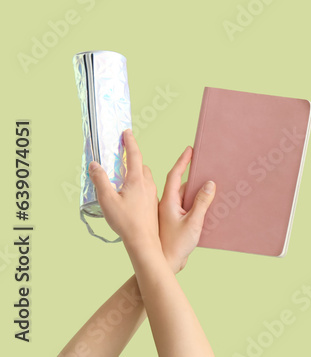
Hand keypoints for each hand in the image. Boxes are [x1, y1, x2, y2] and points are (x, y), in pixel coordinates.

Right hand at [89, 130, 159, 252]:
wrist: (143, 240)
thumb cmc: (125, 221)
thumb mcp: (107, 199)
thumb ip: (100, 180)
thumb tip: (95, 165)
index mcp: (137, 180)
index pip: (134, 155)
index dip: (130, 142)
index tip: (127, 132)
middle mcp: (147, 184)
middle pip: (141, 166)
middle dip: (132, 159)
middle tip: (122, 156)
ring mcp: (152, 194)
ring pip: (145, 177)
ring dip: (136, 173)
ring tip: (124, 177)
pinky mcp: (152, 203)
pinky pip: (146, 188)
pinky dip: (139, 184)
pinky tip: (131, 194)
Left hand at [158, 146, 215, 273]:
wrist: (166, 263)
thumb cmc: (176, 245)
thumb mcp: (193, 222)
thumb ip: (202, 202)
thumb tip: (209, 184)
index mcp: (168, 202)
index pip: (174, 175)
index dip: (182, 161)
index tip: (189, 149)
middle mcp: (168, 205)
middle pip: (181, 184)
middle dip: (192, 174)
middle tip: (205, 164)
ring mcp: (171, 213)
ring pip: (185, 195)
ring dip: (196, 189)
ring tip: (211, 184)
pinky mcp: (175, 220)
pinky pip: (187, 205)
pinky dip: (196, 201)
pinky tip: (207, 203)